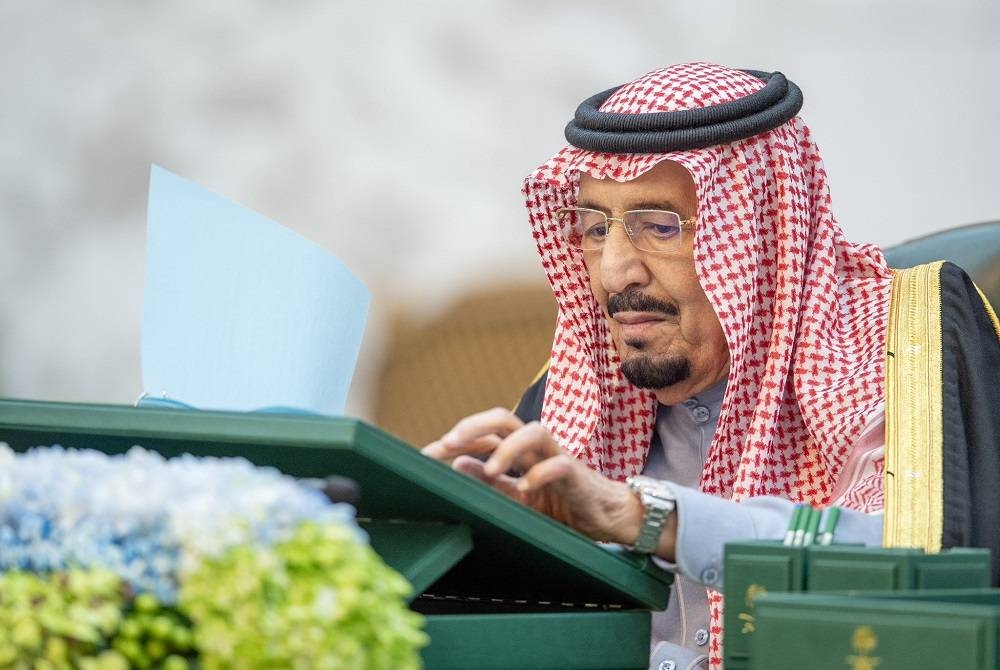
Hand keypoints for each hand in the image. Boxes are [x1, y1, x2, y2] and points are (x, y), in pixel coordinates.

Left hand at [422, 408, 657, 548]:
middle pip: (505, 418)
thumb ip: (492, 482)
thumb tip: (457, 464)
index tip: (426, 456)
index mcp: (519, 451)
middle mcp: (536, 447)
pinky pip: (559, 466)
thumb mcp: (518, 497)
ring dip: (508, 448)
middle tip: (448, 442)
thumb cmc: (562, 505)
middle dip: (475, 425)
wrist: (607, 518)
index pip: (483, 434)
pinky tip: (525, 488)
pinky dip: (540, 475)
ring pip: (534, 432)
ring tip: (491, 470)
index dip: (455, 440)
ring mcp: (558, 457)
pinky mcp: (578, 474)